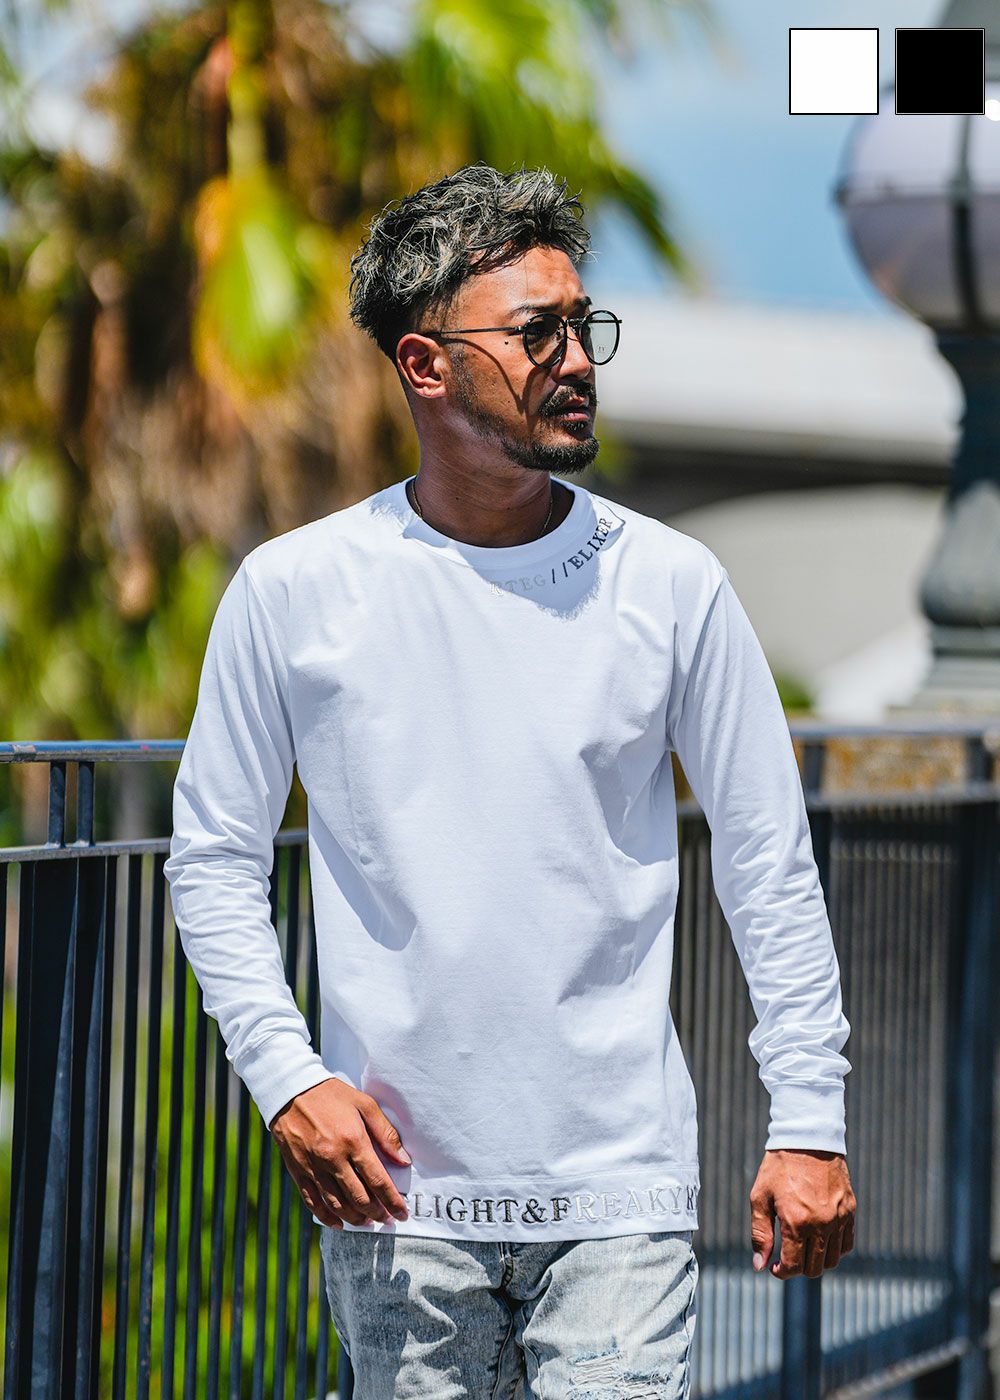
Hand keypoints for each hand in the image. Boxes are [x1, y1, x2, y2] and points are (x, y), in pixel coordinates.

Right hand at [269, 1079, 410, 1228]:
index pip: (378, 1181)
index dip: (392, 1201)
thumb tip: (404, 1160)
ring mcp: (313, 1167)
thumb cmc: (331, 1094)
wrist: (291, 1089)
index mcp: (353, 1141)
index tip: (402, 1213)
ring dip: (355, 1218)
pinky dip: (326, 1217)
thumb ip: (386, 1133)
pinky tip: (338, 1223)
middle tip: (387, 1220)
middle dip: (377, 1213)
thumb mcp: (364, 1104)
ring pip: (337, 1205)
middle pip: (359, 1198)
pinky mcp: (298, 1171)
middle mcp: (333, 1158)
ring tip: (367, 1222)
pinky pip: (312, 1202)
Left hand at [749, 1148, 855, 1278]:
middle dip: (797, 1269)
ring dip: (817, 1262)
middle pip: (814, 1268)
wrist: (806, 1138)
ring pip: (833, 1260)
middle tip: (786, 1257)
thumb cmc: (779, 1167)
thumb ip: (760, 1234)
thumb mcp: (760, 1197)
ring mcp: (839, 1218)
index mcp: (797, 1222)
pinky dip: (835, 1249)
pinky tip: (820, 1240)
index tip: (774, 1267)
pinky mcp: (850, 1211)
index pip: (794, 1266)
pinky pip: (847, 1244)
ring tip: (803, 1249)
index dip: (781, 1272)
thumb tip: (760, 1266)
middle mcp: (822, 1224)